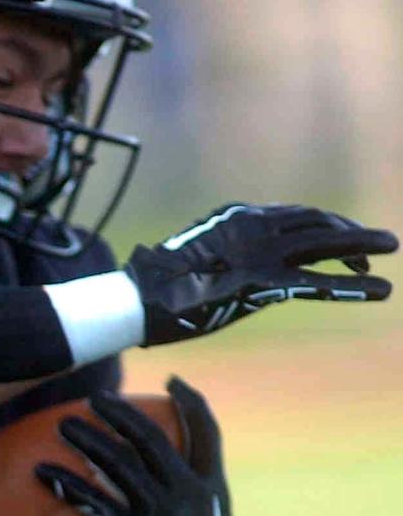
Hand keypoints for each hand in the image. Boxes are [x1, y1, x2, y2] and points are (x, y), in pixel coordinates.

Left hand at [36, 378, 254, 515]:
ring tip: (63, 425)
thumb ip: (200, 502)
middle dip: (122, 414)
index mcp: (214, 490)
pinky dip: (66, 483)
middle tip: (96, 398)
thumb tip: (182, 476)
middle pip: (152, 439)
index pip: (208, 433)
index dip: (191, 403)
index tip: (173, 381)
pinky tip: (43, 472)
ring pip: (119, 464)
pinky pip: (94, 503)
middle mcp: (190, 496)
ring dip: (88, 439)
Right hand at [127, 203, 396, 344]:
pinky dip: (348, 286)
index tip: (344, 248)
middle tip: (382, 245)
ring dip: (361, 247)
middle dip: (351, 232)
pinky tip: (377, 291)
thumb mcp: (196, 264)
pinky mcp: (259, 281)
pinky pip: (313, 282)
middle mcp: (253, 226)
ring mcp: (258, 250)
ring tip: (390, 252)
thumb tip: (226, 273)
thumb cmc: (156, 287)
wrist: (138, 299)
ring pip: (323, 243)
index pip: (294, 216)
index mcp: (238, 218)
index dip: (326, 227)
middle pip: (316, 222)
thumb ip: (223, 259)